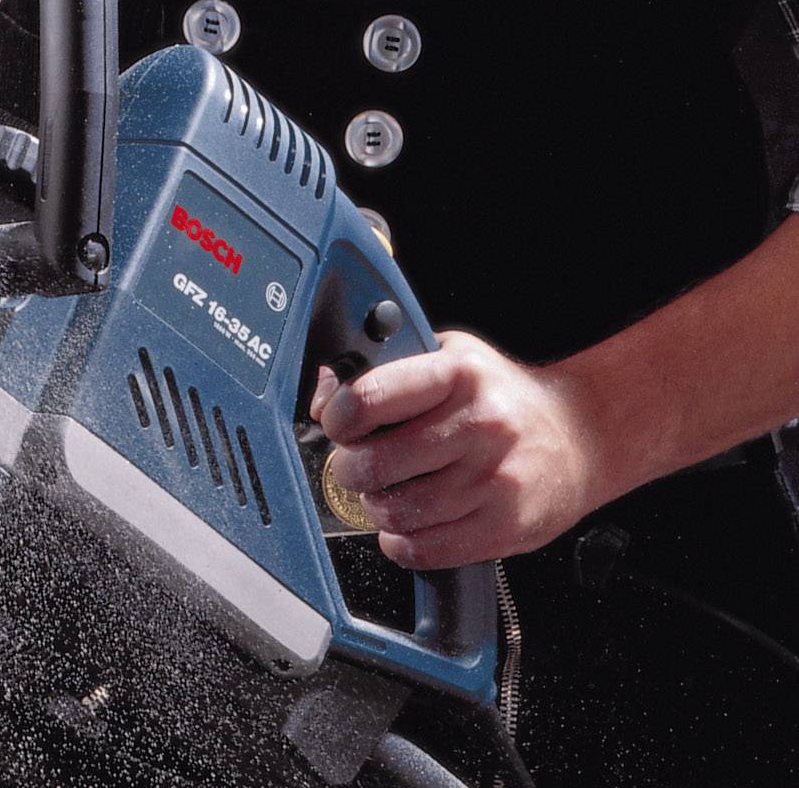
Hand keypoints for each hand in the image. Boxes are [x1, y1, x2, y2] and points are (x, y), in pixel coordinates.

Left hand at [312, 331, 605, 566]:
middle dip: (351, 468)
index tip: (337, 423)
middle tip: (354, 465)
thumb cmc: (503, 396)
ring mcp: (493, 480)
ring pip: (400, 509)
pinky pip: (429, 548)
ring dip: (376, 507)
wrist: (579, 436)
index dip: (340, 416)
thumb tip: (326, 392)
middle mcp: (478, 425)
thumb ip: (392, 370)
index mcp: (458, 374)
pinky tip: (402, 527)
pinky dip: (401, 543)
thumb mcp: (451, 358)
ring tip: (383, 494)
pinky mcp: (505, 526)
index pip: (373, 397)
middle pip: (378, 461)